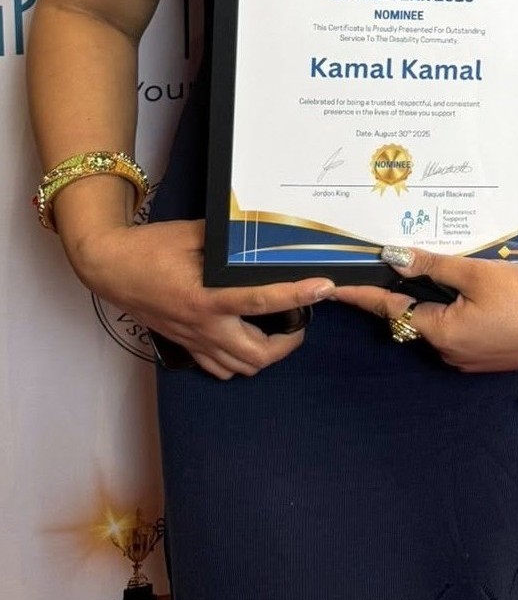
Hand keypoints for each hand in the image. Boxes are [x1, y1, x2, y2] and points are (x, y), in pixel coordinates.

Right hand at [71, 218, 334, 379]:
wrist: (112, 268)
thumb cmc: (151, 247)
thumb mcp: (191, 233)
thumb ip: (226, 236)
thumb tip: (258, 230)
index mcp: (208, 297)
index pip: (262, 301)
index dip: (296, 295)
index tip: (324, 287)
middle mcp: (204, 326)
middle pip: (259, 353)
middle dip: (289, 342)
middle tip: (302, 319)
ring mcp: (194, 341)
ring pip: (242, 367)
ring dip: (267, 354)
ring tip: (280, 330)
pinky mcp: (186, 346)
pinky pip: (220, 368)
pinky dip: (240, 360)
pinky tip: (246, 338)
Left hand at [334, 247, 517, 371]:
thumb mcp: (476, 274)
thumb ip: (433, 266)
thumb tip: (394, 258)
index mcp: (441, 331)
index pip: (390, 307)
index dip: (362, 294)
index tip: (335, 287)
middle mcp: (447, 351)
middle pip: (413, 315)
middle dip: (406, 290)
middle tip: (398, 261)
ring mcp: (466, 358)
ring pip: (436, 322)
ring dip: (434, 300)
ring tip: (443, 272)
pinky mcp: (483, 357)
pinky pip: (456, 331)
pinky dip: (453, 311)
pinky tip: (469, 293)